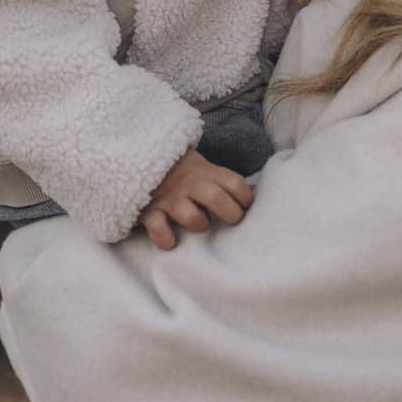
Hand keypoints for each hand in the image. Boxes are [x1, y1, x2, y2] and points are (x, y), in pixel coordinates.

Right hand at [139, 148, 256, 249]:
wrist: (143, 160)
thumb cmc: (184, 174)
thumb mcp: (206, 170)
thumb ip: (227, 182)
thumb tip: (258, 192)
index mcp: (206, 173)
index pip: (234, 184)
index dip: (245, 198)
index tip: (245, 205)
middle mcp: (190, 185)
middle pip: (215, 198)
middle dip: (229, 213)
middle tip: (230, 219)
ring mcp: (169, 199)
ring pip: (190, 215)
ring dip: (198, 223)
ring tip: (199, 224)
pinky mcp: (150, 212)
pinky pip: (158, 228)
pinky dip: (165, 237)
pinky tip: (172, 240)